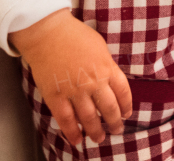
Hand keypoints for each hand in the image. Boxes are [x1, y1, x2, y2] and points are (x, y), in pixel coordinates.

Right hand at [10, 10, 131, 146]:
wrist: (47, 32)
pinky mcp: (56, 96)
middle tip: (116, 130)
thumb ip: (106, 65)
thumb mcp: (99, 46)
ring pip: (90, 118)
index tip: (126, 114)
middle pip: (109, 109)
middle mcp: (94, 82)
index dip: (126, 106)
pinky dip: (72, 132)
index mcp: (107, 67)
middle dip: (114, 123)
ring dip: (96, 131)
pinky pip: (66, 120)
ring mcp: (75, 91)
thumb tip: (109, 81)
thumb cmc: (73, 34)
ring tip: (99, 138)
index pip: (123, 92)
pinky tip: (77, 140)